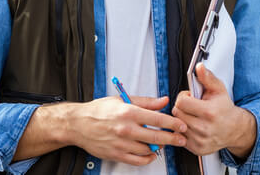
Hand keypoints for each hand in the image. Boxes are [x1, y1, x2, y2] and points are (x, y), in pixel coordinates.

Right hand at [67, 95, 186, 165]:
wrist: (78, 124)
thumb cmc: (99, 111)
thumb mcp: (122, 99)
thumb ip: (146, 101)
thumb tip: (163, 101)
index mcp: (129, 112)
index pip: (157, 119)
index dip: (173, 123)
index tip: (181, 125)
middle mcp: (126, 129)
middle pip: (156, 136)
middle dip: (172, 138)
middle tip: (181, 139)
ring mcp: (121, 143)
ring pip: (148, 149)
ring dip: (159, 147)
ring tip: (163, 143)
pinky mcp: (116, 154)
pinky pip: (137, 160)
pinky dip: (147, 158)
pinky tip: (151, 153)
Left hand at [172, 63, 256, 157]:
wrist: (234, 129)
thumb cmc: (225, 109)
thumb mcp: (218, 89)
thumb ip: (207, 77)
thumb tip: (199, 67)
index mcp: (209, 112)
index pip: (181, 102)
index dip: (184, 97)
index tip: (190, 97)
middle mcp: (204, 128)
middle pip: (177, 113)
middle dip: (182, 107)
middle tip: (191, 106)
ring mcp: (200, 140)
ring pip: (177, 125)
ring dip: (182, 119)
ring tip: (192, 115)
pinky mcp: (197, 149)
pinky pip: (180, 136)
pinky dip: (183, 130)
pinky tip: (192, 126)